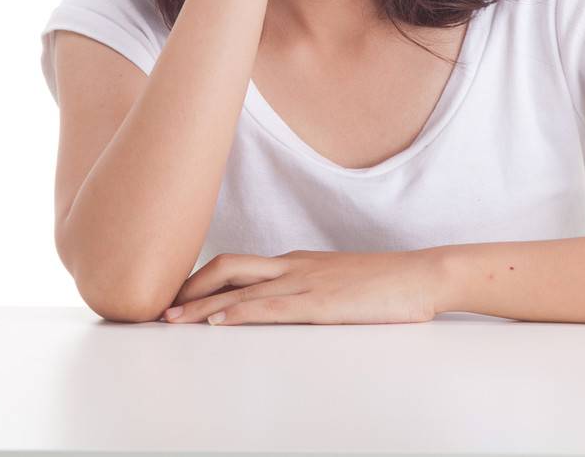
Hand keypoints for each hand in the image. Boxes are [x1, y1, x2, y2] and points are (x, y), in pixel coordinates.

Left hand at [162, 249, 447, 325]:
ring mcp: (306, 281)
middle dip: (190, 286)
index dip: (202, 280)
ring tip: (172, 319)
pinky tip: (219, 322)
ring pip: (240, 285)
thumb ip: (309, 291)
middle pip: (227, 266)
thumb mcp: (339, 284)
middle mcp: (294, 266)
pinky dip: (240, 312)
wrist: (424, 275)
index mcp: (298, 262)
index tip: (177, 297)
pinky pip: (271, 306)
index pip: (238, 266)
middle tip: (159, 308)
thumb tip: (285, 309)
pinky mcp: (321, 303)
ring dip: (201, 303)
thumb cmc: (388, 285)